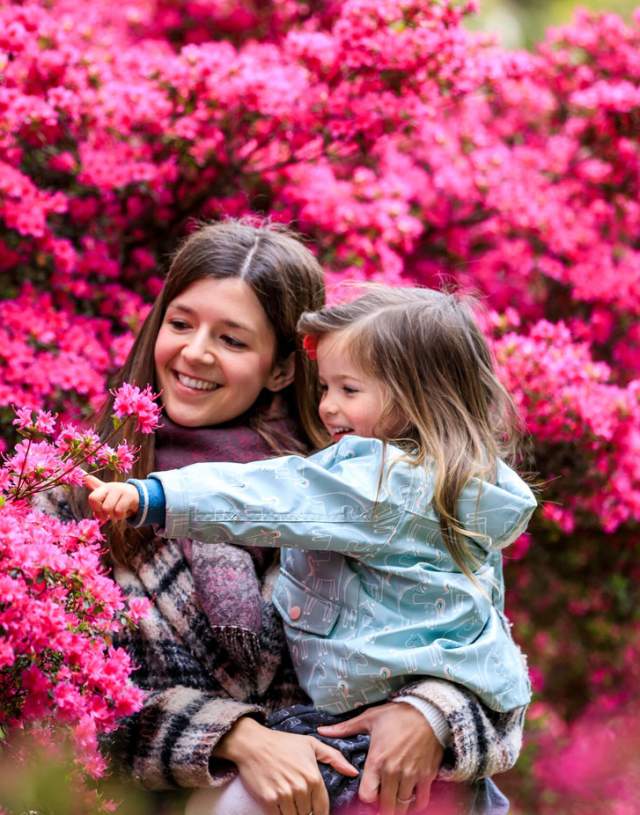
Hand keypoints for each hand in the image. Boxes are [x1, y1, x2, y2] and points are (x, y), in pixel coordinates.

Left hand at [84, 474, 138, 521]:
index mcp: (103, 488)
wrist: (137, 495)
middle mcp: (111, 487)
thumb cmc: (117, 496)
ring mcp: (121, 490)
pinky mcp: (129, 495)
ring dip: (113, 516)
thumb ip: (95, 487)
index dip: (95, 508)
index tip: (99, 512)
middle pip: (101, 505)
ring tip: (117, 513)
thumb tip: (85, 477)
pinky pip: (119, 511)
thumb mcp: (106, 492)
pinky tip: (123, 513)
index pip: (92, 498)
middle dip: (104, 514)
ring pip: (109, 509)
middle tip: (108, 515)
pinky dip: (120, 516)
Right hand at [213, 717, 358, 814]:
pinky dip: (281, 814)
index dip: (319, 812)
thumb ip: (335, 757)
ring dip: (293, 813)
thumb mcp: (311, 744)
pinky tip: (280, 806)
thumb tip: (353, 772)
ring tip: (291, 803)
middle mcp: (301, 788)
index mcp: (313, 777)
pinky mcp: (269, 801)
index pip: (322, 808)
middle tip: (299, 802)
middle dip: (305, 812)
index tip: (315, 810)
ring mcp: (284, 795)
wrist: (253, 744)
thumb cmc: (283, 743)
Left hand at [318, 702, 442, 814]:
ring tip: (394, 800)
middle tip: (381, 799)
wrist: (428, 711)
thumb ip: (345, 729)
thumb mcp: (369, 718)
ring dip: (397, 807)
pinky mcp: (426, 776)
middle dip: (381, 806)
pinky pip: (421, 801)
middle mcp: (393, 771)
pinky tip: (410, 798)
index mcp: (377, 760)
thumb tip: (321, 730)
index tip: (367, 792)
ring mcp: (411, 775)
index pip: (367, 795)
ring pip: (403, 806)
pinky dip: (415, 804)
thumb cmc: (397, 714)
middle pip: (386, 806)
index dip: (366, 797)